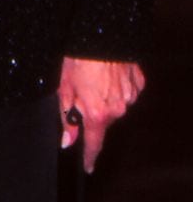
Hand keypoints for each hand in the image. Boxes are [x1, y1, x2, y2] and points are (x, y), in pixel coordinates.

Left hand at [58, 55, 143, 172]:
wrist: (101, 34)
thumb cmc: (77, 59)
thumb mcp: (63, 88)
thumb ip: (65, 117)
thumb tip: (67, 140)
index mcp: (97, 114)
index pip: (94, 144)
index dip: (90, 157)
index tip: (89, 167)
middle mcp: (118, 109)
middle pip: (103, 121)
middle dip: (92, 113)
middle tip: (80, 91)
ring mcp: (130, 96)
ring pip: (115, 106)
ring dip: (104, 99)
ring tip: (92, 78)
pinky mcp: (138, 83)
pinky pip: (127, 92)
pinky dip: (117, 88)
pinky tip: (107, 74)